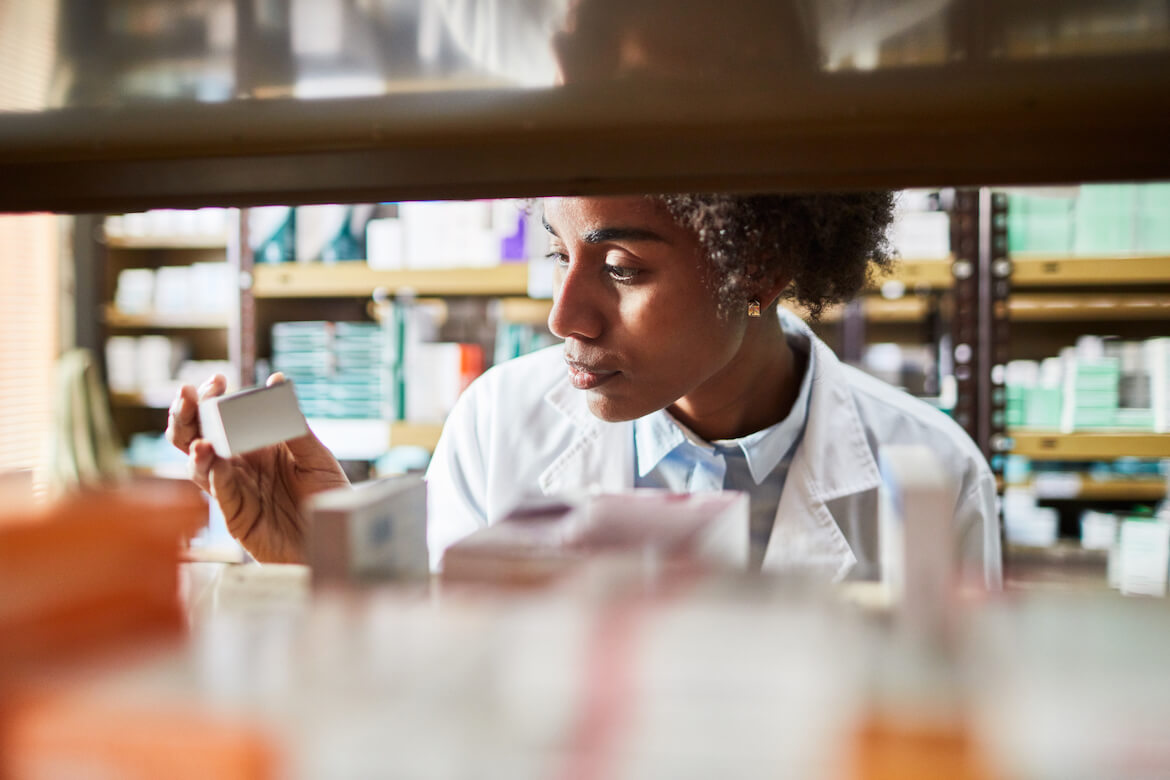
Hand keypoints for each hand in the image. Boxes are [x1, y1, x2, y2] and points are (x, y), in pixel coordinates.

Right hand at [166, 373, 349, 562]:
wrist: (337, 537)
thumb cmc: (328, 496)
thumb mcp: (316, 456)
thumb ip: (294, 425)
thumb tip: (278, 381)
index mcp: (255, 445)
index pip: (223, 417)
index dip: (212, 398)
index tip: (216, 380)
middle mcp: (239, 465)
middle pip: (197, 436)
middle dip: (186, 415)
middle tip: (185, 395)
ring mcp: (234, 490)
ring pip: (198, 465)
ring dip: (195, 447)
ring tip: (199, 438)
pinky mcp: (237, 516)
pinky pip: (219, 492)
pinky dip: (214, 474)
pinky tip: (211, 458)